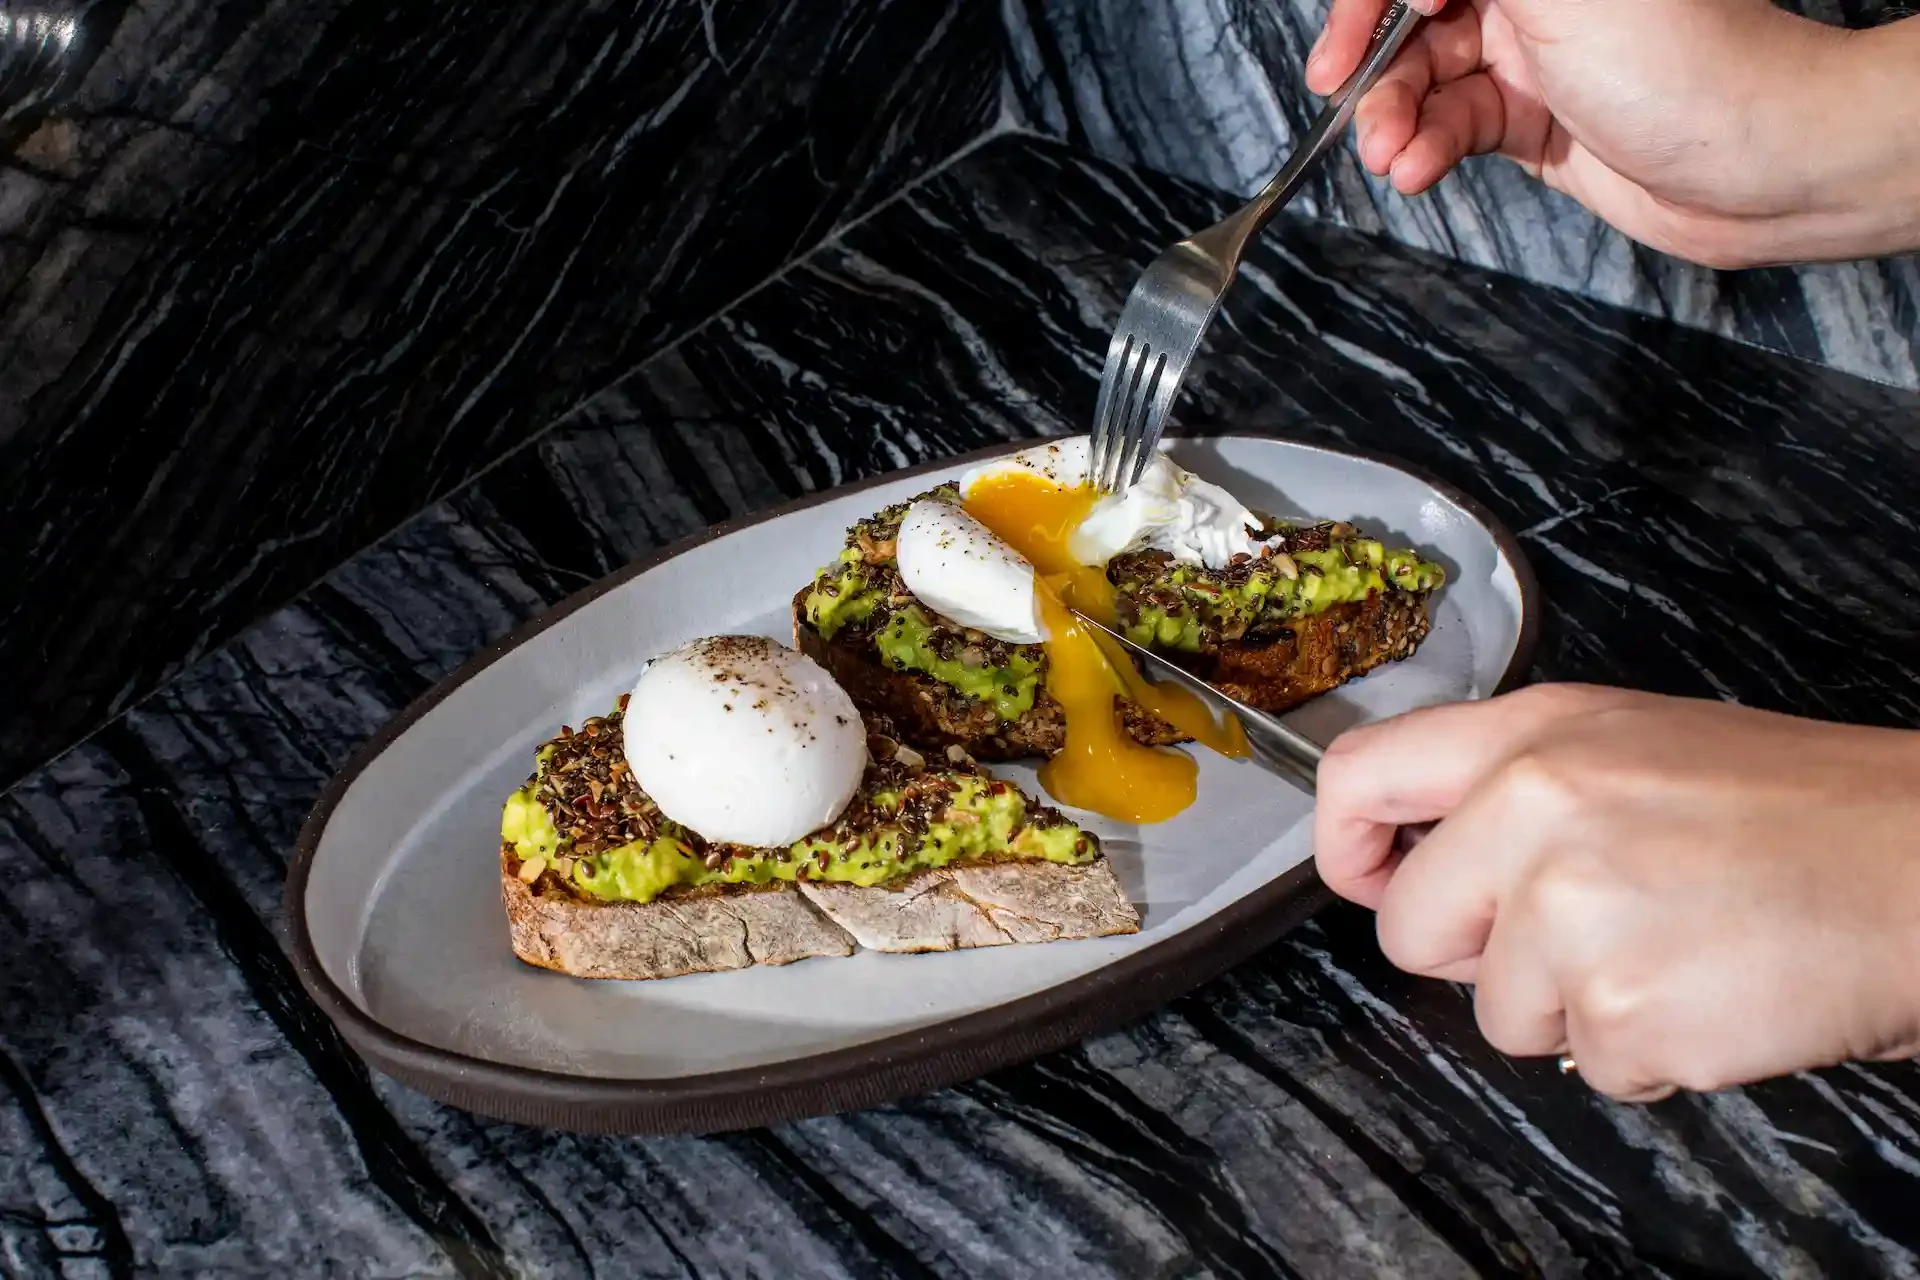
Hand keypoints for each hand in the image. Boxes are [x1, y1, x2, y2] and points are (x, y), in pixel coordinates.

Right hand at [1305, 0, 1919, 266]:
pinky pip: (1455, 128)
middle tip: (1338, 95)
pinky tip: (1418, 168)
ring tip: (1391, 155)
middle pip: (1416, 15)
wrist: (1757, 168)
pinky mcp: (1535, 123)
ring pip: (1427, 79)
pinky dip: (1428, 150)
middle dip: (1373, 60)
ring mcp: (1535, 57)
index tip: (1346, 38)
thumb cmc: (1688, 64)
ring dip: (1395, 118)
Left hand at [1314, 684, 1919, 1099]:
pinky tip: (1713, 992)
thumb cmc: (1797, 812)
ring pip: (1498, 1013)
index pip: (1359, 778)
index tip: (1373, 881)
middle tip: (1584, 932)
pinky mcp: (1624, 1009)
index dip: (1344, 847)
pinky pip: (1589, 1064)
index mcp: (1532, 735)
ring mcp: (1574, 913)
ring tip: (1677, 948)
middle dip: (1478, 955)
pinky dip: (1648, 1052)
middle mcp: (1534, 810)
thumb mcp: (1634, 746)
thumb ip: (1513, 791)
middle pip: (1409, 929)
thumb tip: (1422, 863)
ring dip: (1578, 1008)